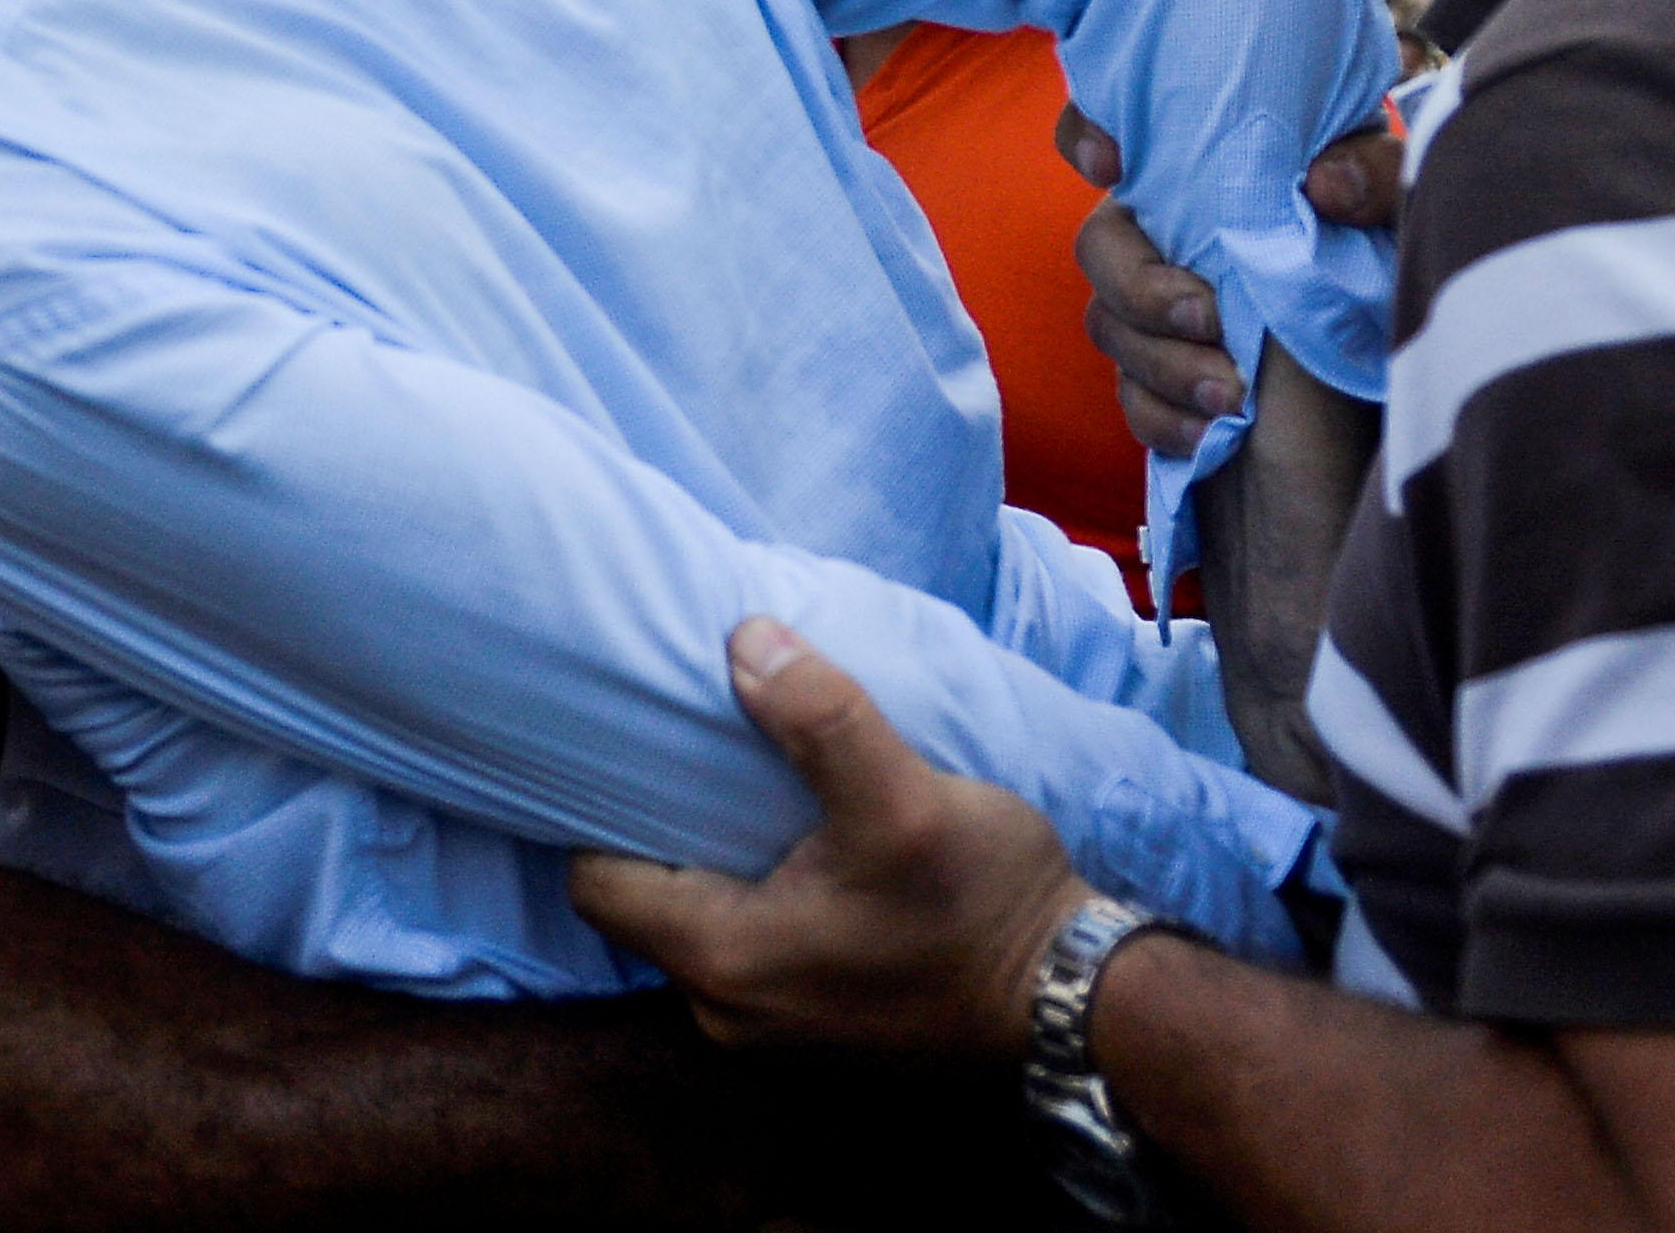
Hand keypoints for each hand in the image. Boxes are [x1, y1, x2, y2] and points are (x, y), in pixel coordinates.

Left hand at [569, 618, 1090, 1064]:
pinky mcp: (819, 1031)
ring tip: (740, 794)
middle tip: (684, 757)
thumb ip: (818, 719)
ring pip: (700, 931)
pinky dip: (758, 904)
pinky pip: (751, 956)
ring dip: (713, 869)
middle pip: (643, 908)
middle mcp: (726, 1014)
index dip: (598, 814)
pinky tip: (798, 853)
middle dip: (657, 834)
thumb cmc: (985, 906)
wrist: (1080, 1006)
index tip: (623, 751)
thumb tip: (743, 640)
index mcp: (721, 960)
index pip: (594, 884)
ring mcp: (773, 1034)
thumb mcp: (903, 796)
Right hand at [1054, 108, 1402, 456]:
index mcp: (1230, 178)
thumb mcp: (1415, 222)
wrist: (1419, 421)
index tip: (1111, 164)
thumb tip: (1322, 182)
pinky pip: (1129, 396)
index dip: (1089, 131)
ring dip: (1163, 363)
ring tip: (1231, 396)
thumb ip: (1381, 180)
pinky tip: (1212, 433)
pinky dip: (1163, 416)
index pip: (1136, 131)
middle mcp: (1185, 238)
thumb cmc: (1411, 294)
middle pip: (1102, 242)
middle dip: (1139, 284)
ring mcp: (1168, 316)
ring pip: (1109, 324)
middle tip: (1206, 317)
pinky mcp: (1170, 386)